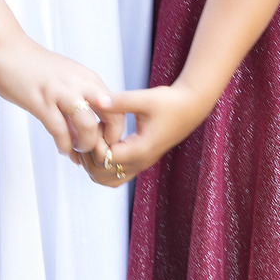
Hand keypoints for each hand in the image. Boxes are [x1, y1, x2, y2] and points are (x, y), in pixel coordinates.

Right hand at [0, 33, 121, 159]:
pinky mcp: (41, 102)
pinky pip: (60, 131)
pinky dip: (64, 145)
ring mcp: (61, 93)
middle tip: (97, 152)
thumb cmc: (36, 67)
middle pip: (112, 116)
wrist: (7, 50)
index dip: (115, 130)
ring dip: (85, 145)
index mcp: (89, 79)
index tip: (105, 143)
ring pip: (87, 126)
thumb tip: (84, 131)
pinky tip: (62, 149)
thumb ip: (79, 100)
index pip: (118, 107)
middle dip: (107, 140)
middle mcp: (80, 84)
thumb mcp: (67, 79)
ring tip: (78, 151)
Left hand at [81, 81, 208, 183]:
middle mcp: (140, 162)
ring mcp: (141, 164)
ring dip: (95, 164)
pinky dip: (104, 166)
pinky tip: (103, 143)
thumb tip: (95, 99)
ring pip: (108, 180)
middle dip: (89, 157)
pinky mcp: (141, 160)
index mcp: (140, 150)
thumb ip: (119, 101)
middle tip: (89, 133)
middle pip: (101, 175)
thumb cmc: (170, 102)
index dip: (93, 143)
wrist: (191, 107)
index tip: (95, 124)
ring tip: (94, 140)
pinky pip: (117, 175)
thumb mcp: (144, 99)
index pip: (105, 159)